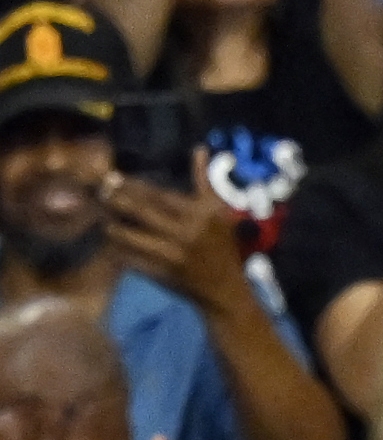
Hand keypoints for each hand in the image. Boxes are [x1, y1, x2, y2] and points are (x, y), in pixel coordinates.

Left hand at [102, 152, 254, 318]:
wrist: (225, 291)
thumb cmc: (222, 247)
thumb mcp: (218, 212)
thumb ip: (204, 181)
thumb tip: (199, 148)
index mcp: (199, 215)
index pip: (158, 195)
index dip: (132, 185)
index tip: (112, 177)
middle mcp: (185, 233)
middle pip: (141, 212)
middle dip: (116, 200)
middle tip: (99, 191)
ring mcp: (172, 255)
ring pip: (132, 237)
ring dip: (113, 227)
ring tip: (104, 218)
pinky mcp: (161, 274)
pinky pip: (133, 259)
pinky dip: (120, 251)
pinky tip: (111, 243)